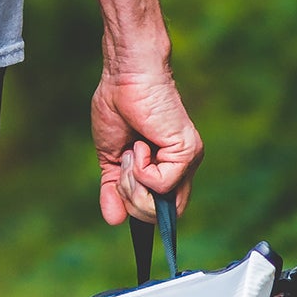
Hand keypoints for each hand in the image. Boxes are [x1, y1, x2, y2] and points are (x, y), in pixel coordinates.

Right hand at [93, 57, 201, 227]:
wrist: (125, 77)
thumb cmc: (118, 107)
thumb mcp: (111, 157)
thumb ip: (113, 188)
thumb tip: (113, 219)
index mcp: (167, 169)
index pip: (160, 211)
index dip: (137, 210)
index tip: (119, 194)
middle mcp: (182, 169)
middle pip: (160, 216)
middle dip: (131, 200)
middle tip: (124, 167)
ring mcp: (186, 162)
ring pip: (160, 206)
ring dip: (133, 185)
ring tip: (130, 154)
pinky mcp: (186, 153)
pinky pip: (159, 185)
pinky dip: (140, 170)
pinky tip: (139, 146)